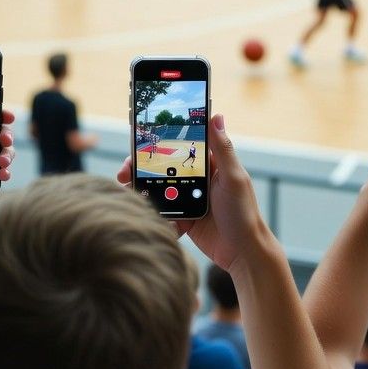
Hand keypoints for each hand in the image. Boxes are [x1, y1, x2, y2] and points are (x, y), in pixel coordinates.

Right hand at [118, 114, 270, 271]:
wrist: (242, 252)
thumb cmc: (244, 213)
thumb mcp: (233, 177)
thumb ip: (222, 148)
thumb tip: (216, 115)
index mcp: (208, 164)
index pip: (177, 146)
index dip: (156, 142)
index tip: (137, 141)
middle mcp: (195, 179)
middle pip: (161, 167)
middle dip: (139, 168)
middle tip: (123, 173)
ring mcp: (187, 199)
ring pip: (157, 189)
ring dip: (141, 191)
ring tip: (128, 194)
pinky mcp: (182, 219)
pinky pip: (161, 212)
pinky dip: (152, 213)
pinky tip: (148, 216)